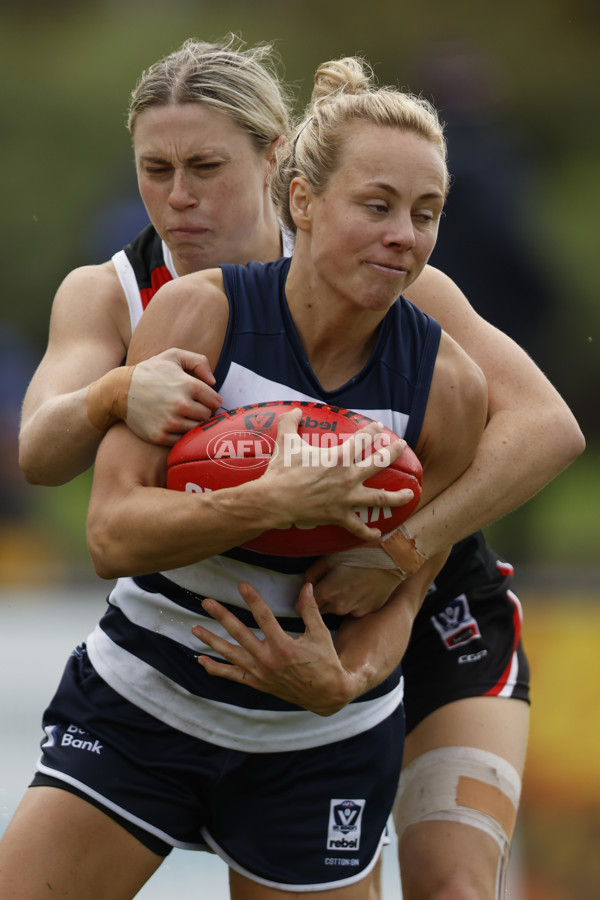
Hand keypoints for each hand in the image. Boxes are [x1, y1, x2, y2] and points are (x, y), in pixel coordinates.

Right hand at [126, 348, 221, 443]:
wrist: (119, 390)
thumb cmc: (149, 372)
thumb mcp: (173, 356)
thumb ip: (199, 362)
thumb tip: (214, 381)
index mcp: (189, 385)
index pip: (216, 402)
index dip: (211, 401)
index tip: (202, 401)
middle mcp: (181, 404)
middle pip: (207, 417)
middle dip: (202, 413)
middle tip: (191, 409)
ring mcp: (170, 422)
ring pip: (196, 430)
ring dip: (192, 424)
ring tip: (182, 416)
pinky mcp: (160, 436)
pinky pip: (182, 441)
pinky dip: (181, 435)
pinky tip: (173, 426)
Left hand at [191, 581, 361, 715]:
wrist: (326, 694)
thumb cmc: (325, 662)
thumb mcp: (320, 634)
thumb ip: (310, 610)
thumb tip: (307, 586)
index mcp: (284, 646)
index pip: (264, 617)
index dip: (252, 600)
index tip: (241, 585)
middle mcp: (268, 660)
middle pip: (239, 634)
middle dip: (222, 616)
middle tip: (207, 602)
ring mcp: (260, 673)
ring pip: (230, 655)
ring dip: (211, 641)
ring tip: (194, 628)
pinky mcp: (257, 683)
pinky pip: (232, 676)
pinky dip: (216, 669)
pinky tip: (201, 660)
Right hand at [262, 409, 415, 543]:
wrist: (274, 500)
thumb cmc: (281, 471)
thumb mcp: (285, 441)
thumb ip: (290, 422)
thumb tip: (295, 410)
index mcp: (339, 457)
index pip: (362, 439)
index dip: (372, 430)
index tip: (379, 426)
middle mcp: (348, 477)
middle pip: (379, 462)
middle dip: (393, 452)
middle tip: (402, 445)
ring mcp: (346, 498)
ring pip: (380, 498)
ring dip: (397, 496)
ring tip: (409, 493)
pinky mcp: (339, 516)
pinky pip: (357, 527)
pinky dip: (368, 532)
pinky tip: (378, 533)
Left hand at [305, 558, 400, 616]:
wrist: (392, 558)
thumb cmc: (361, 552)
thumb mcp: (331, 556)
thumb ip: (314, 572)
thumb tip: (307, 582)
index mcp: (326, 592)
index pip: (301, 607)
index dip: (302, 600)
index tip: (307, 593)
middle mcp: (339, 606)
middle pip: (321, 609)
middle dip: (322, 599)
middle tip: (332, 583)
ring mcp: (354, 611)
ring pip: (339, 609)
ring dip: (339, 600)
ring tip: (350, 582)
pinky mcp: (367, 612)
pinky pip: (354, 609)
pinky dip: (355, 601)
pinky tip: (362, 587)